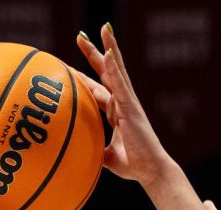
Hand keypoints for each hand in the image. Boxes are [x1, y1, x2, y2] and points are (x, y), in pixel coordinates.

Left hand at [75, 25, 171, 184]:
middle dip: (94, 53)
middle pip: (107, 72)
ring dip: (109, 48)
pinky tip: (107, 53)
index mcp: (117, 112)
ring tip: (102, 29)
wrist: (151, 170)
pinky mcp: (131, 108)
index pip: (97, 90)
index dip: (84, 78)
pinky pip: (120, 84)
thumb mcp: (108, 157)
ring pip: (116, 70)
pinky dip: (113, 68)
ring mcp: (128, 103)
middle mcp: (122, 103)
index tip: (69, 68)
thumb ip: (96, 151)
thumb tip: (80, 155)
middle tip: (81, 35)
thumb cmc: (134, 165)